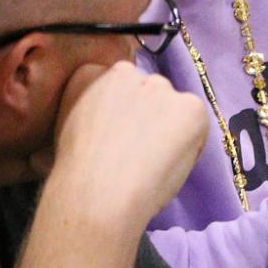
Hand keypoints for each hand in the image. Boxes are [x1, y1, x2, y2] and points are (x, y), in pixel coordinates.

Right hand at [49, 62, 207, 229]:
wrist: (97, 194)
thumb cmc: (76, 176)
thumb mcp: (69, 130)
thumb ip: (94, 113)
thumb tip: (114, 122)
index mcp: (90, 75)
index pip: (117, 84)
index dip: (122, 114)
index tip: (118, 138)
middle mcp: (126, 73)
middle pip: (148, 92)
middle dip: (150, 116)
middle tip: (140, 153)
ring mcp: (160, 86)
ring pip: (173, 107)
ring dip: (171, 128)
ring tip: (154, 163)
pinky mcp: (190, 105)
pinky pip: (197, 124)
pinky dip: (192, 144)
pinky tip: (170, 164)